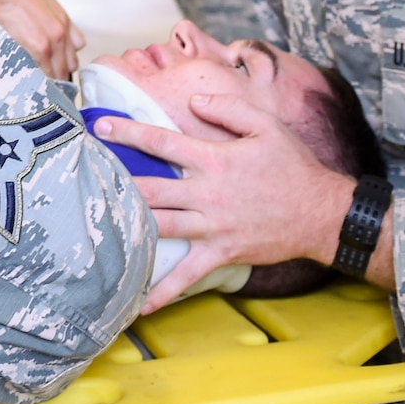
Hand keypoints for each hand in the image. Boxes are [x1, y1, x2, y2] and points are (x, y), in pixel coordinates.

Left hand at [94, 91, 364, 312]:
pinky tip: (139, 303)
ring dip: (128, 226)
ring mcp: (212, 226)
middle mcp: (207, 193)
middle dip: (115, 181)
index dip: (128, 132)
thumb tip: (193, 101)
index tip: (99, 125)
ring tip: (94, 227)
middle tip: (83, 176)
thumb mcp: (267, 125)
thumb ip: (228, 108)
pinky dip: (163, 290)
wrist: (322, 214)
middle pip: (151, 187)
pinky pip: (187, 275)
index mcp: (214, 159)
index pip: (162, 142)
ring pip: (160, 226)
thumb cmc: (294, 167)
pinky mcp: (221, 252)